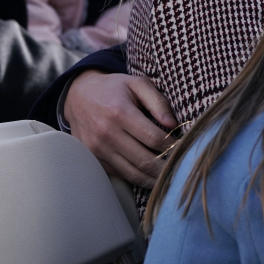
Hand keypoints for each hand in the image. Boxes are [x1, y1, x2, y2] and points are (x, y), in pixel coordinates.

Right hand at [63, 71, 176, 186]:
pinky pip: (118, 174)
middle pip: (143, 160)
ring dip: (152, 179)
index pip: (153, 138)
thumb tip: (174, 125)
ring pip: (131, 173)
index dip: (172, 146)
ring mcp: (96, 149)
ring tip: (169, 178)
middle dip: (165, 168)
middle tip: (181, 170)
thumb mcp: (138, 84)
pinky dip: (136, 178)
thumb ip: (158, 102)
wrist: (78, 95)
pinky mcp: (92, 158)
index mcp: (120, 112)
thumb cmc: (115, 88)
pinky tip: (150, 177)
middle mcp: (106, 133)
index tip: (184, 147)